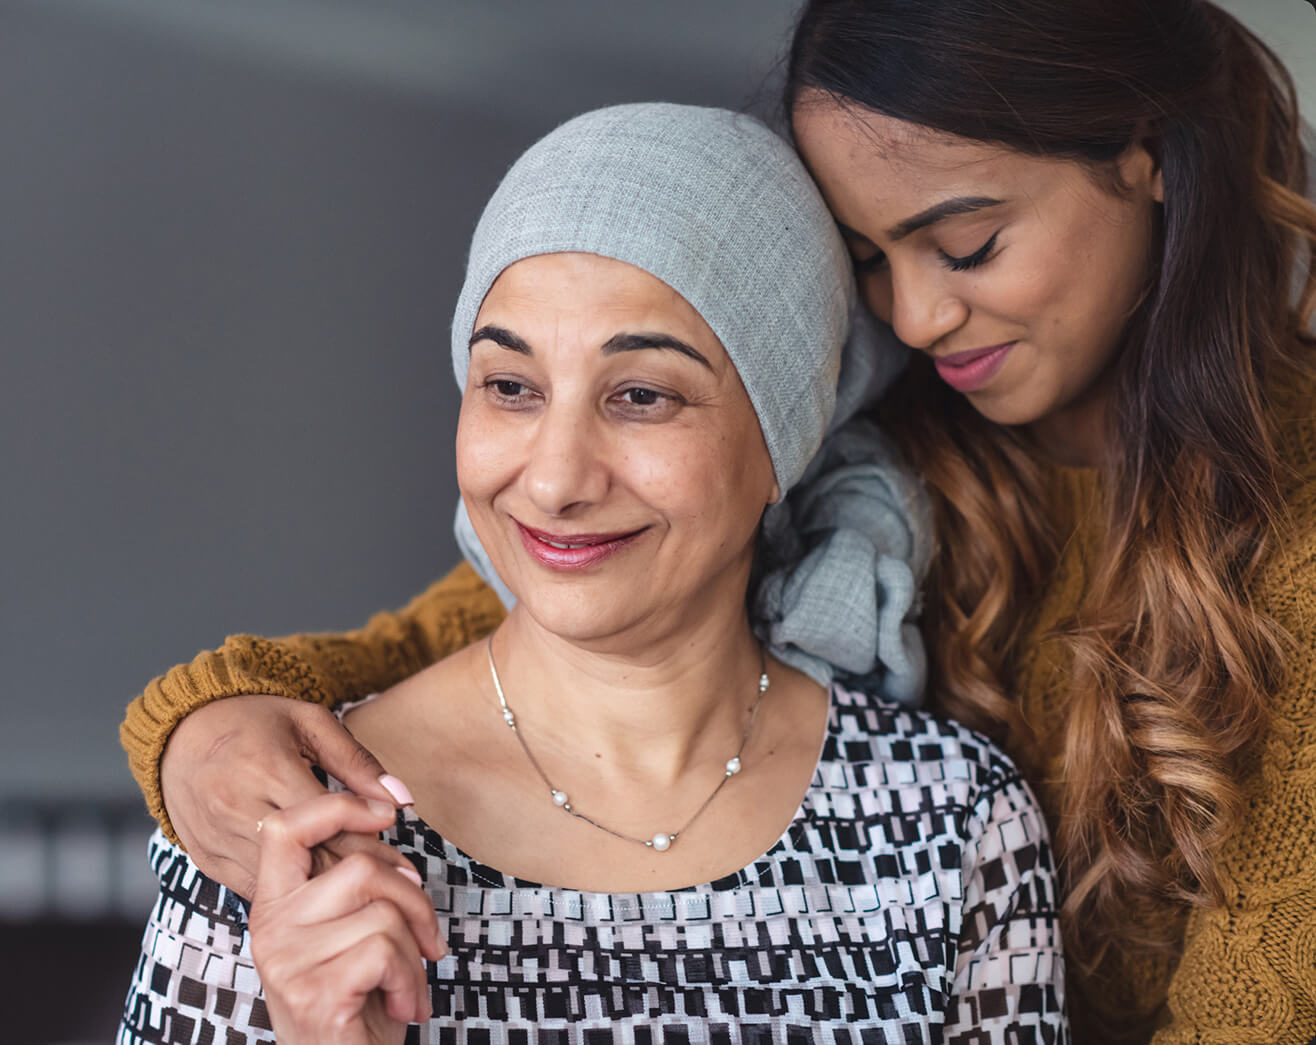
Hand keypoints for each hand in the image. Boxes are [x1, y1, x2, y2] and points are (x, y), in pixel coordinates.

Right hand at [160, 694, 416, 896]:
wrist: (181, 734)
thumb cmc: (256, 721)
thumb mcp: (311, 723)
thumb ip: (357, 762)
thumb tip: (401, 799)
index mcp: (267, 769)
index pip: (330, 822)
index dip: (370, 842)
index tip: (403, 859)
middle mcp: (237, 809)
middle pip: (308, 857)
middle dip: (357, 875)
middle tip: (395, 884)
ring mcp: (218, 839)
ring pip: (284, 883)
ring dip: (327, 891)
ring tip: (367, 894)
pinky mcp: (207, 862)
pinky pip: (257, 890)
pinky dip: (291, 895)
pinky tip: (321, 894)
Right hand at [250, 793, 442, 1044]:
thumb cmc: (357, 1002)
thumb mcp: (349, 932)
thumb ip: (355, 883)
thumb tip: (390, 818)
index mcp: (275, 905)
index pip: (287, 828)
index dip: (340, 806)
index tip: (388, 812)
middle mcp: (270, 929)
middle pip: (362, 868)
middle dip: (415, 902)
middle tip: (427, 942)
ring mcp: (287, 963)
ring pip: (384, 913)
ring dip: (416, 953)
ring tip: (406, 985)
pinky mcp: (313, 994)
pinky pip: (386, 952)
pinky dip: (411, 981)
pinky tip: (401, 1006)